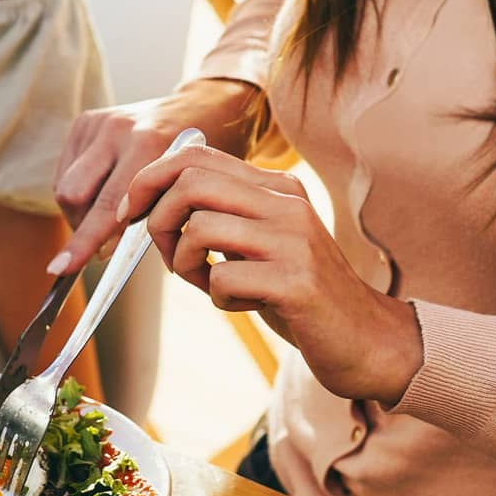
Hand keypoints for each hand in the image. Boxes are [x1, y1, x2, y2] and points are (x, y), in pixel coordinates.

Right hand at [50, 78, 261, 274]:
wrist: (203, 107)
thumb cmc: (199, 159)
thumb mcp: (186, 189)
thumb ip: (150, 217)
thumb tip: (103, 250)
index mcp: (148, 145)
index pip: (105, 206)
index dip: (84, 242)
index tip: (60, 269)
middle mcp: (118, 129)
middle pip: (73, 196)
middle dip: (81, 227)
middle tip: (102, 242)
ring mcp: (99, 122)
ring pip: (64, 187)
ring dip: (79, 212)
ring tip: (107, 215)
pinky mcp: (86, 121)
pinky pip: (65, 172)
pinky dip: (80, 192)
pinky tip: (104, 190)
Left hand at [123, 146, 423, 402]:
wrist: (364, 339)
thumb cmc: (298, 294)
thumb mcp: (258, 244)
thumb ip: (219, 218)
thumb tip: (152, 206)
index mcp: (276, 188)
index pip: (197, 156)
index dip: (150, 180)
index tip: (131, 211)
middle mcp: (286, 204)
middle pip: (192, 182)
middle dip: (158, 220)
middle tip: (169, 255)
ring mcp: (294, 241)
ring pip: (201, 228)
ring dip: (185, 263)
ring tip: (207, 282)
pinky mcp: (296, 282)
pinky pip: (222, 278)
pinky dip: (217, 296)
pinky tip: (242, 304)